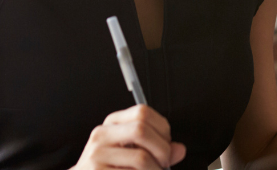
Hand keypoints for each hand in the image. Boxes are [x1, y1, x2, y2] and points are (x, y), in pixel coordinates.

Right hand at [71, 104, 186, 169]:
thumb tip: (180, 150)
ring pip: (140, 157)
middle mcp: (101, 135)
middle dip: (162, 149)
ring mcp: (96, 156)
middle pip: (141, 129)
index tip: (167, 144)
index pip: (142, 112)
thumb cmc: (109, 168)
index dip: (162, 128)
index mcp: (112, 124)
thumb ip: (156, 149)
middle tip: (165, 163)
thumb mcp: (130, 153)